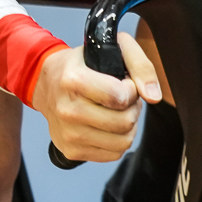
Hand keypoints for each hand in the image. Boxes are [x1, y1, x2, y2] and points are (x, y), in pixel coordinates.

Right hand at [30, 32, 162, 162]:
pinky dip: (117, 140)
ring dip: (127, 126)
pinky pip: (113, 154)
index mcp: (73, 80)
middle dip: (132, 108)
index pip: (119, 97)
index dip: (131, 89)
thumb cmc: (84, 64)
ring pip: (123, 142)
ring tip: (116, 111)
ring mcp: (68, 134)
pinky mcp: (71, 151)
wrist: (47, 84)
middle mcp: (67, 110)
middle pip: (124, 122)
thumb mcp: (113, 48)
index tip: (124, 83)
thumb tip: (153, 96)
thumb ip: (140, 64)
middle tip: (122, 98)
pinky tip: (107, 125)